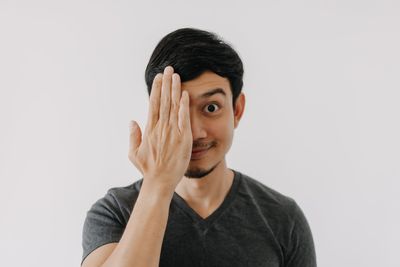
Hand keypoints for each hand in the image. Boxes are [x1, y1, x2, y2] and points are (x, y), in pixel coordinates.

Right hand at [128, 66, 191, 190]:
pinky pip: (184, 119)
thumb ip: (133, 136)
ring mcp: (172, 133)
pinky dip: (184, 106)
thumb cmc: (147, 169)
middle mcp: (160, 128)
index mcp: (149, 130)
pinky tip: (185, 94)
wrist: (160, 182)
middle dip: (166, 84)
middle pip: (163, 101)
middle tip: (168, 69)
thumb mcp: (134, 153)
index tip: (158, 78)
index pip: (153, 104)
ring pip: (173, 106)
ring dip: (174, 89)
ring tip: (176, 75)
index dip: (156, 90)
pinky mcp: (183, 139)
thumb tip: (132, 121)